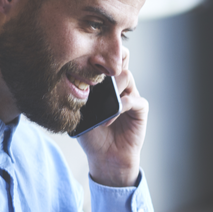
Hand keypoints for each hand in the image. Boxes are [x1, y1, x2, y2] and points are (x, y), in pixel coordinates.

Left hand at [78, 47, 146, 187]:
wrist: (105, 157)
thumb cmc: (92, 136)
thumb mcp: (80, 113)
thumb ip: (79, 96)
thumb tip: (72, 80)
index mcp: (105, 83)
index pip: (105, 58)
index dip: (98, 54)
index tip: (83, 61)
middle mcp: (120, 86)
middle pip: (122, 57)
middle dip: (110, 62)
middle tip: (96, 74)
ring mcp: (131, 95)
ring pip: (127, 76)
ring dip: (113, 87)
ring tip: (103, 101)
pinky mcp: (140, 109)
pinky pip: (133, 100)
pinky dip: (120, 107)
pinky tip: (109, 119)